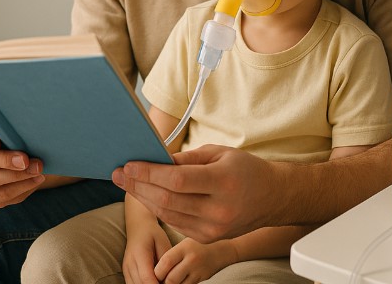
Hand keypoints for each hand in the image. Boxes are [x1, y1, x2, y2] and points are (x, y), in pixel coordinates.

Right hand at [0, 112, 44, 206]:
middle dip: (4, 160)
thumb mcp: (5, 119)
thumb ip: (8, 120)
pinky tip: (34, 180)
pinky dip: (18, 190)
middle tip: (25, 160)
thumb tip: (25, 127)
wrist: (11, 146)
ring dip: (15, 177)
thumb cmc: (8, 127)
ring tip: (36, 170)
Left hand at [113, 144, 273, 242]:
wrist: (272, 198)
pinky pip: (175, 223)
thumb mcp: (219, 153)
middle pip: (168, 200)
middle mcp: (219, 210)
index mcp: (224, 182)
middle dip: (138, 186)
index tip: (129, 165)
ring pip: (168, 215)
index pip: (178, 180)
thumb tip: (155, 160)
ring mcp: (214, 229)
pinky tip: (146, 195)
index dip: (149, 173)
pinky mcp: (208, 238)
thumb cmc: (245, 170)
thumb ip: (187, 159)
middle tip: (118, 174)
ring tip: (127, 184)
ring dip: (143, 198)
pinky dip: (158, 208)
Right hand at [123, 221, 171, 283]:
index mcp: (140, 254)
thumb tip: (169, 278)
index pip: (146, 277)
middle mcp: (130, 263)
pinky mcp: (126, 272)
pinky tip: (152, 283)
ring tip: (160, 283)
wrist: (138, 227)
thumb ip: (165, 261)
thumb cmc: (153, 234)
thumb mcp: (163, 243)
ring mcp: (126, 268)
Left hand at [154, 238, 236, 283]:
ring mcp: (197, 271)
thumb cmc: (197, 245)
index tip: (152, 274)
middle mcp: (191, 260)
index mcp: (184, 248)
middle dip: (162, 282)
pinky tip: (177, 281)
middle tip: (158, 280)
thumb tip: (155, 269)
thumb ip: (171, 255)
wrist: (221, 250)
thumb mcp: (184, 244)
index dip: (156, 271)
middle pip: (171, 279)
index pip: (165, 262)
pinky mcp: (202, 279)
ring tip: (167, 280)